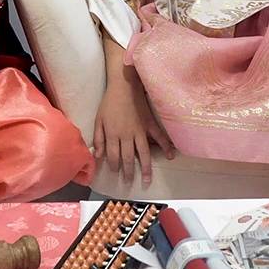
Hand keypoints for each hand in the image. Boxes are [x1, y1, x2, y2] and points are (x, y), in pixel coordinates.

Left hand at [92, 71, 173, 187]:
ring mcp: (140, 130)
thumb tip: (97, 155)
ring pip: (143, 153)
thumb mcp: (98, 120)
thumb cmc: (109, 102)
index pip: (113, 155)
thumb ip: (98, 138)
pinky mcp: (149, 124)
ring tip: (147, 180)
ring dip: (145, 168)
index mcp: (113, 134)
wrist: (124, 86)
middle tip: (129, 183)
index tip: (115, 173)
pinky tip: (170, 156)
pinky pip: (159, 137)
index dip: (114, 166)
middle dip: (128, 172)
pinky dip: (165, 146)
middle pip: (128, 158)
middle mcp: (127, 135)